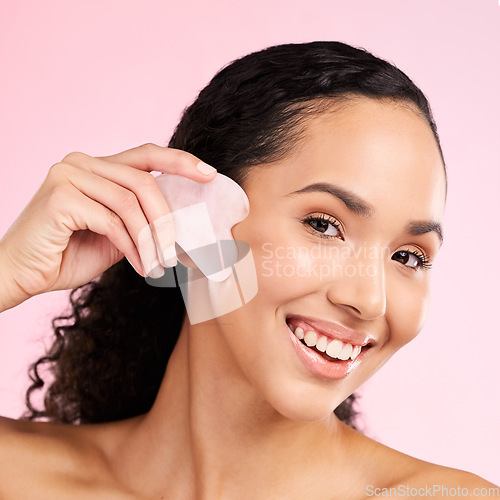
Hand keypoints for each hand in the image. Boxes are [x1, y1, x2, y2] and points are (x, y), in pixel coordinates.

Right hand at [0, 144, 216, 309]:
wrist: (21, 274)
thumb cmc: (68, 254)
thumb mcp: (116, 234)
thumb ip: (140, 220)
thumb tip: (182, 223)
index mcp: (97, 167)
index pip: (145, 154)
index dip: (180, 161)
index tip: (209, 174)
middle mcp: (82, 163)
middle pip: (143, 181)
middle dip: (167, 218)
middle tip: (177, 251)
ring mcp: (68, 175)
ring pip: (130, 201)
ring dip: (151, 238)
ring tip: (160, 265)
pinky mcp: (60, 196)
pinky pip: (112, 220)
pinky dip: (132, 246)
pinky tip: (140, 265)